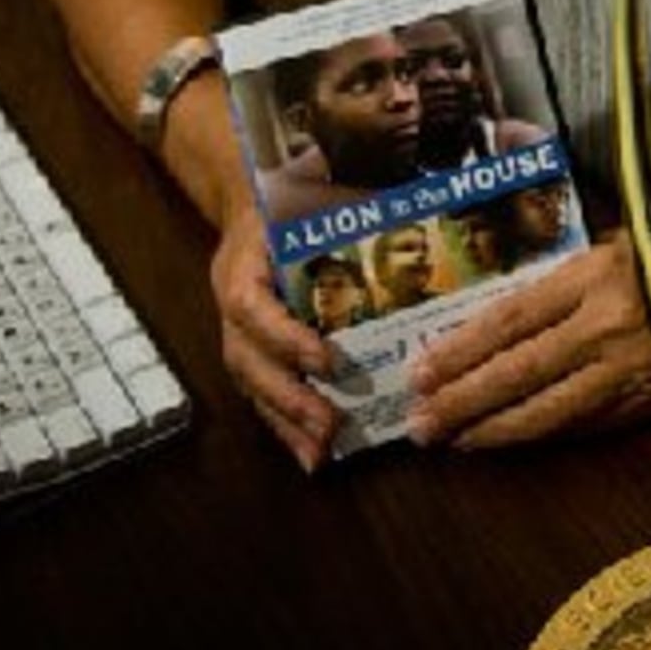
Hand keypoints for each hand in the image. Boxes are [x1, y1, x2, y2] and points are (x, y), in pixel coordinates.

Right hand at [209, 202, 339, 471]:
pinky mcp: (247, 349)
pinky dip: (283, 426)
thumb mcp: (310, 195)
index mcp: (243, 261)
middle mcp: (233, 301)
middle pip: (246, 359)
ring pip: (250, 383)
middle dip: (287, 398)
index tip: (326, 360)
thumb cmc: (292, 199)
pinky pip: (258, 392)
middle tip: (328, 427)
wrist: (248, 197)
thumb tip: (417, 218)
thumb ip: (350, 210)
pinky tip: (311, 454)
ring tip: (320, 453)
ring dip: (285, 423)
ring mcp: (234, 329)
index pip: (251, 305)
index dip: (285, 337)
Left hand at [403, 233, 650, 448]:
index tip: (420, 368)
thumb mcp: (635, 241)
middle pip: (518, 371)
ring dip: (492, 430)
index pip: (512, 318)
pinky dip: (542, 437)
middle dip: (462, 399)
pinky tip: (510, 442)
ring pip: (546, 411)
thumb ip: (578, 275)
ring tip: (449, 442)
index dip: (461, 348)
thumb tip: (521, 308)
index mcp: (599, 276)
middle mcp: (607, 328)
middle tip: (417, 422)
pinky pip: (584, 426)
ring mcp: (630, 374)